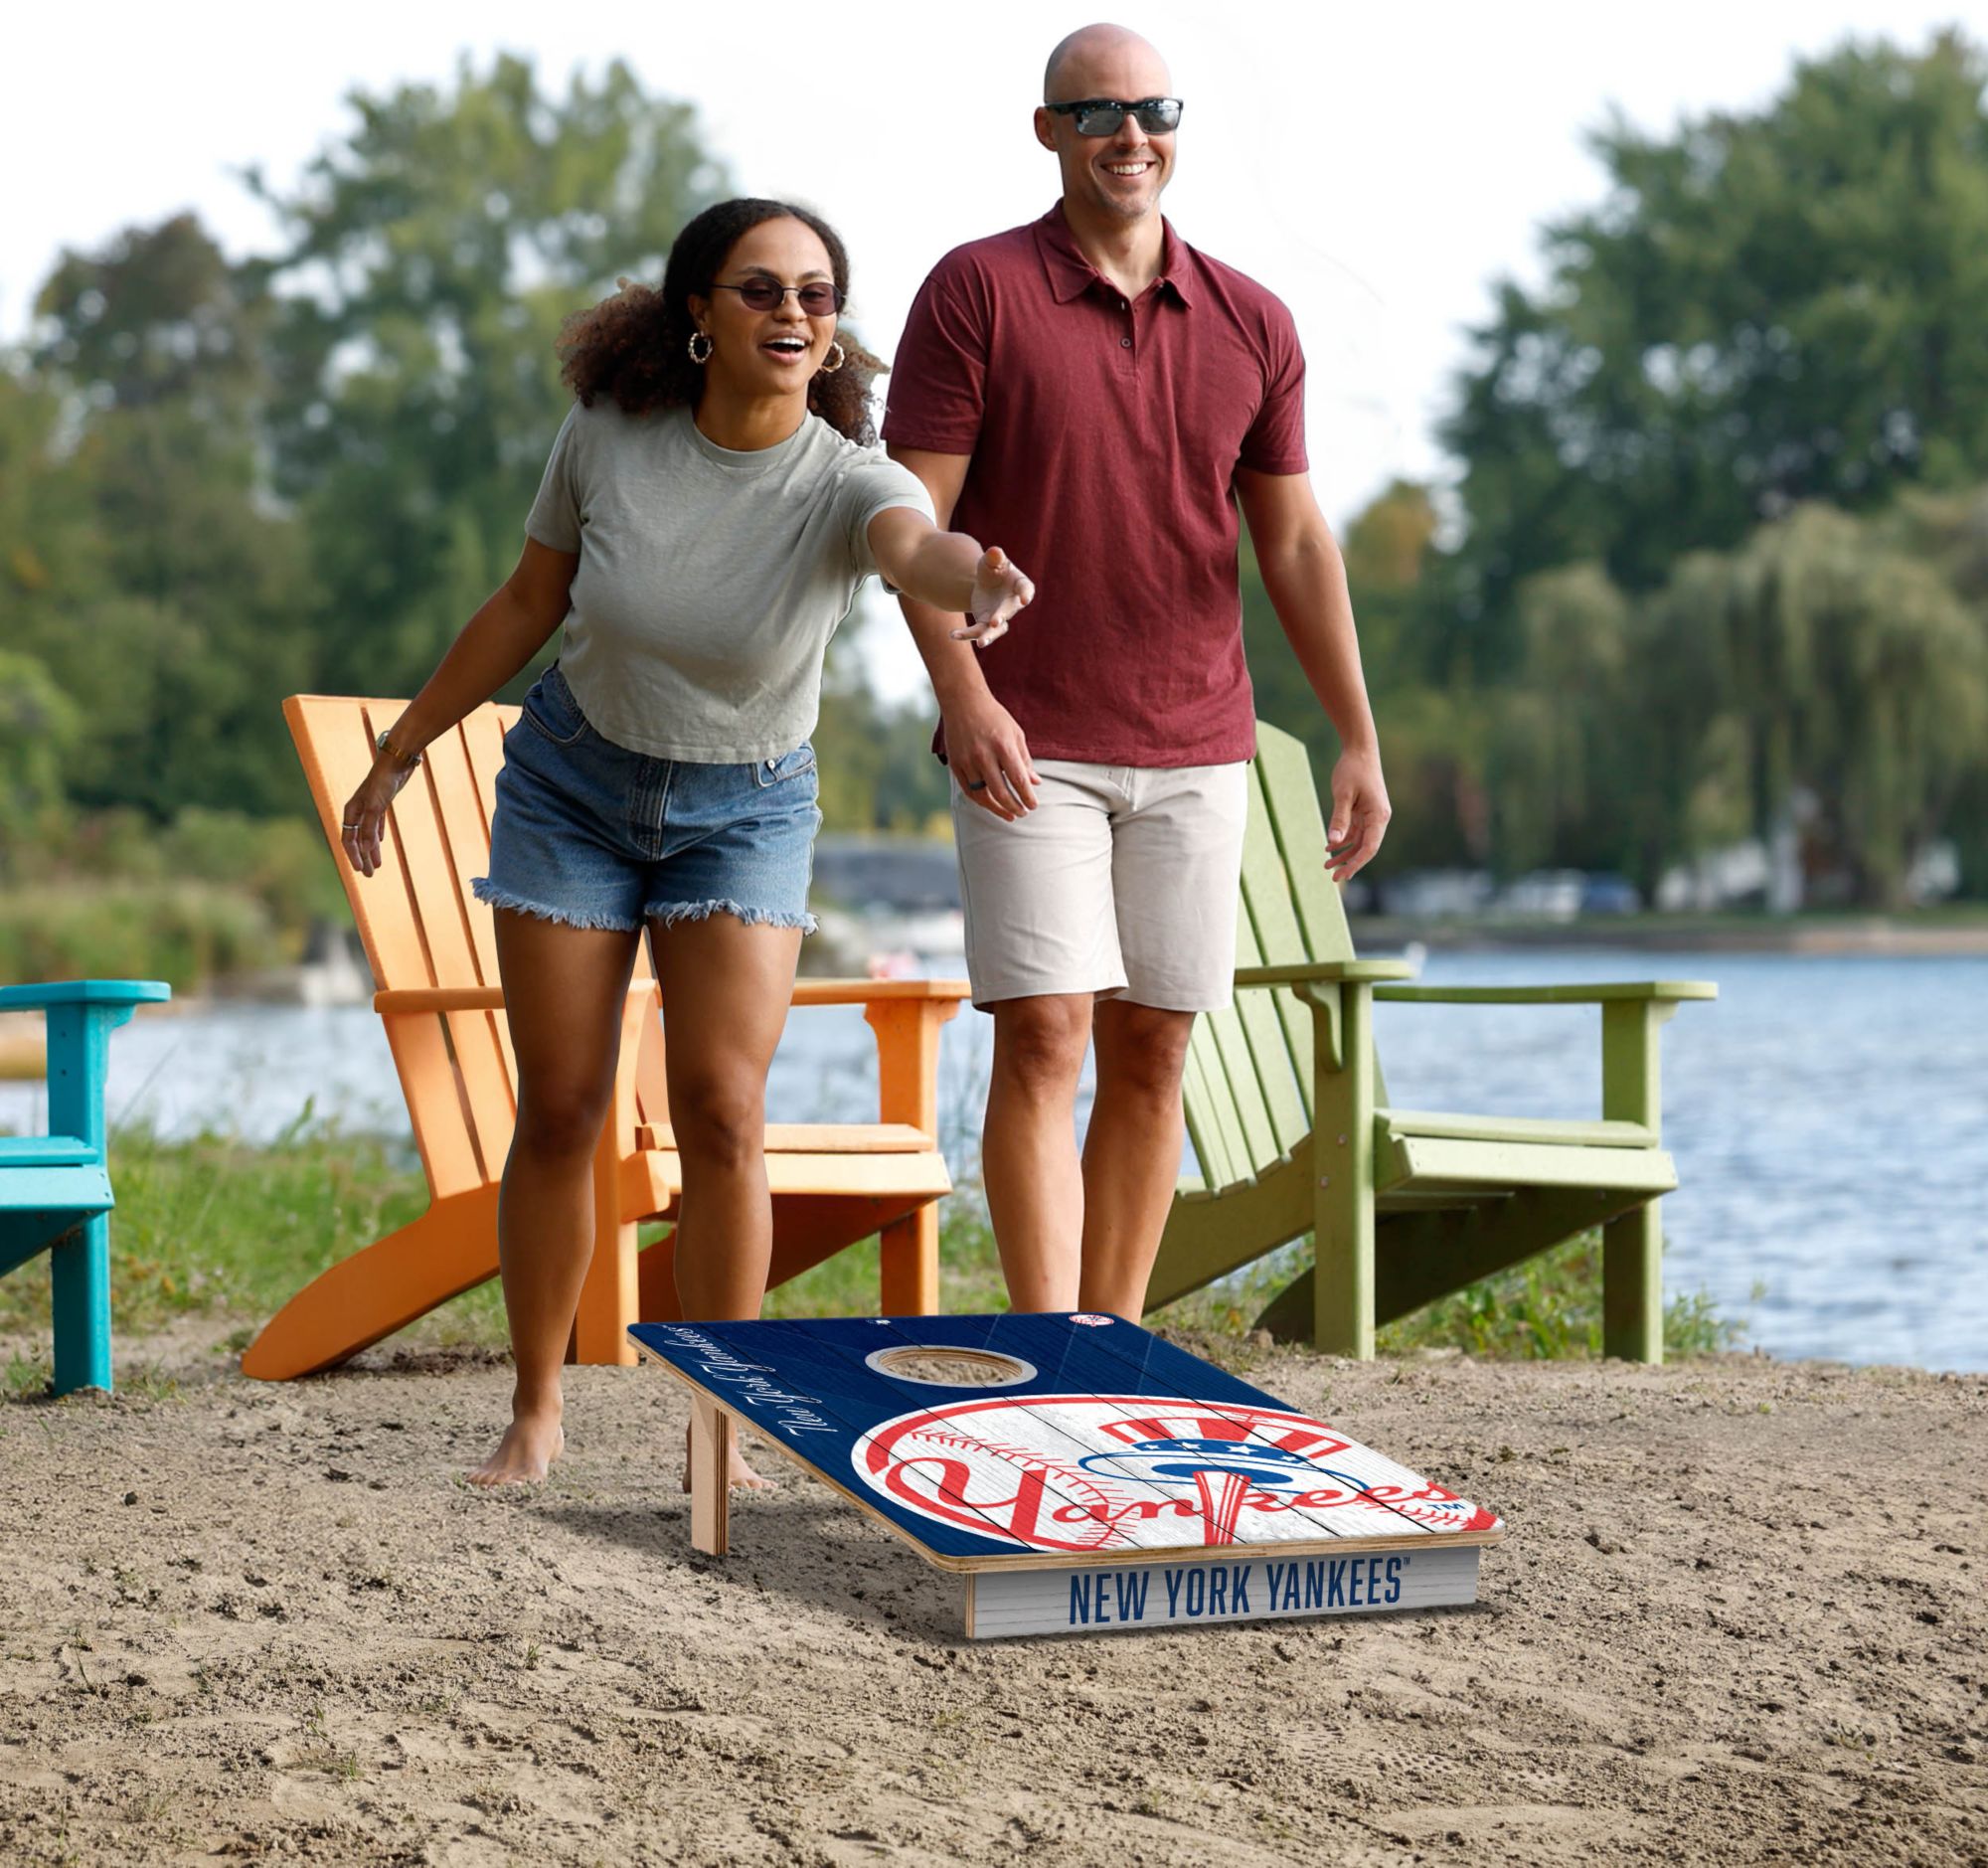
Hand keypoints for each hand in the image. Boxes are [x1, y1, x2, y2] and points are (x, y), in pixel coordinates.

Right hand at [339, 754, 419, 878]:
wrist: (397, 760)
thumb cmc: (384, 781)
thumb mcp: (377, 806)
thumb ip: (370, 828)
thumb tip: (365, 850)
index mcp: (351, 810)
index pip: (349, 839)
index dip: (353, 855)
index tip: (361, 870)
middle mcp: (358, 810)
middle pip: (357, 839)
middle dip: (362, 857)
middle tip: (369, 875)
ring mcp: (369, 807)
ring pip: (367, 834)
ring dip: (371, 850)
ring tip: (377, 866)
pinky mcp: (381, 803)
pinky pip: (376, 824)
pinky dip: (377, 836)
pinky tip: (379, 844)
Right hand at [944, 694, 1038, 820]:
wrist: (963, 702)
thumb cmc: (994, 717)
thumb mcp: (1015, 734)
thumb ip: (1025, 760)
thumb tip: (1035, 783)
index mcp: (1003, 746)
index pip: (1018, 780)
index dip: (1027, 797)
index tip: (1033, 806)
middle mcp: (984, 755)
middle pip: (1000, 792)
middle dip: (1014, 807)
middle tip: (1023, 813)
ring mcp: (967, 761)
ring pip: (982, 795)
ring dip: (998, 809)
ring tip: (1009, 815)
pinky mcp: (955, 764)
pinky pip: (968, 790)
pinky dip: (980, 801)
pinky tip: (991, 805)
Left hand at [953, 546, 1033, 648]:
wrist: (985, 583)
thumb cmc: (993, 569)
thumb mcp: (991, 560)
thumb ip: (994, 557)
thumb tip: (994, 551)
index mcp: (1019, 584)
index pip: (1025, 589)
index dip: (1026, 594)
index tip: (1025, 599)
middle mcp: (1012, 604)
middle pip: (1008, 611)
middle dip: (1001, 617)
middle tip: (995, 622)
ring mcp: (1000, 616)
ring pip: (996, 630)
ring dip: (988, 636)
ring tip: (980, 643)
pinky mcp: (986, 624)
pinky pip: (978, 632)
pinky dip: (966, 634)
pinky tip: (953, 634)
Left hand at [1325, 745, 1390, 882]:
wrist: (1360, 750)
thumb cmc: (1352, 770)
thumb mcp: (1343, 795)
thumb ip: (1339, 819)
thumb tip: (1333, 842)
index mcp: (1378, 816)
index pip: (1370, 847)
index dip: (1357, 863)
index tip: (1342, 875)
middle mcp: (1378, 818)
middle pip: (1366, 848)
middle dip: (1350, 863)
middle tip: (1333, 877)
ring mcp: (1372, 815)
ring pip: (1359, 841)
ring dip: (1344, 853)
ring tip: (1326, 865)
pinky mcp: (1364, 811)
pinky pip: (1355, 831)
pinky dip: (1343, 840)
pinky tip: (1329, 847)